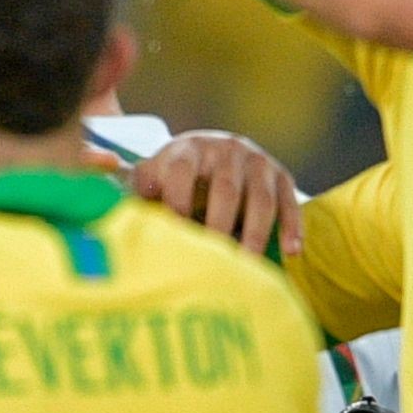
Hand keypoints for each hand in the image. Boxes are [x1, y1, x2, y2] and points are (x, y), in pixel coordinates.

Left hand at [132, 129, 301, 258]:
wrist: (211, 151)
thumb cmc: (173, 177)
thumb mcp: (152, 175)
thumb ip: (136, 193)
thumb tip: (120, 220)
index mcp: (187, 149)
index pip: (181, 172)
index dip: (177, 202)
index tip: (175, 236)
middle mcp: (225, 148)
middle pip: (226, 188)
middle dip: (220, 225)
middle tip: (215, 258)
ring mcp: (256, 160)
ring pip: (261, 198)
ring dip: (256, 233)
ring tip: (248, 264)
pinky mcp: (281, 175)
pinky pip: (289, 201)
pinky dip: (292, 226)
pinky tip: (291, 251)